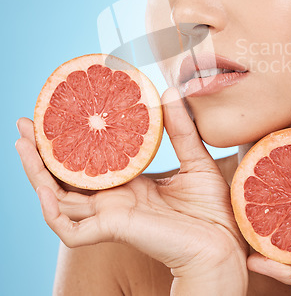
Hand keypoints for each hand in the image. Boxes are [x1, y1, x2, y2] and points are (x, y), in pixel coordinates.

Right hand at [16, 88, 247, 294]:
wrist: (224, 243)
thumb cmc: (211, 209)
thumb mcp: (195, 159)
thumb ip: (180, 129)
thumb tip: (167, 91)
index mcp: (130, 184)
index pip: (90, 163)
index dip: (72, 142)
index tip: (60, 115)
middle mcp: (114, 199)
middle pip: (65, 178)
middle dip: (42, 153)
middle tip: (27, 123)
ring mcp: (110, 216)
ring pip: (58, 199)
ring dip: (36, 173)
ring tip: (22, 143)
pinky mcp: (112, 231)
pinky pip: (70, 230)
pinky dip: (52, 212)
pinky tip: (42, 190)